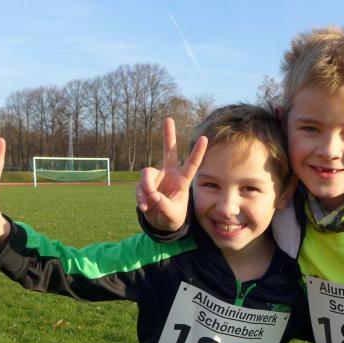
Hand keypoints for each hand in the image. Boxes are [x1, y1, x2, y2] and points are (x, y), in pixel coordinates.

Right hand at [135, 117, 207, 231]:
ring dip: (146, 188)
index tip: (204, 138)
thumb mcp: (172, 214)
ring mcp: (156, 178)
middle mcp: (169, 174)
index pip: (191, 164)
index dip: (197, 152)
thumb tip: (153, 195)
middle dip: (169, 136)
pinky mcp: (144, 185)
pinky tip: (145, 207)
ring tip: (149, 202)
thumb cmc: (173, 216)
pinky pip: (139, 188)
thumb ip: (164, 205)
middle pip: (169, 152)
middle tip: (169, 119)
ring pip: (147, 174)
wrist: (161, 223)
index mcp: (182, 180)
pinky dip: (140, 198)